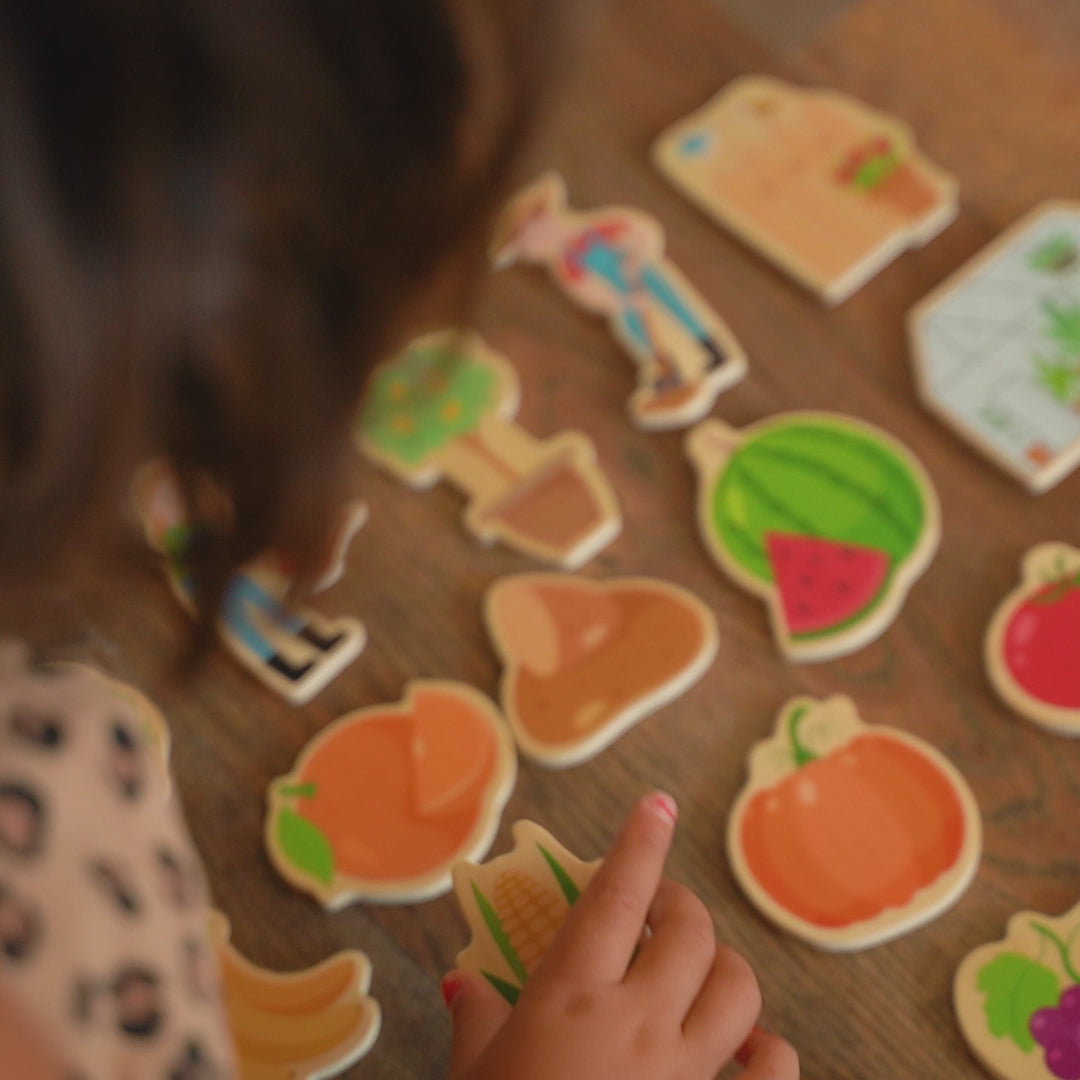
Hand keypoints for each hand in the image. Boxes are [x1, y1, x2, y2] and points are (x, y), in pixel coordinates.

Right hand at [442, 793, 797, 1079]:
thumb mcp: (473, 1073)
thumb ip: (474, 1017)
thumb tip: (462, 981)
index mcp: (572, 996)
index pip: (617, 895)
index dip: (639, 841)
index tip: (658, 803)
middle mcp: (639, 1022)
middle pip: (687, 930)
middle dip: (679, 903)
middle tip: (659, 906)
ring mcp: (685, 1074)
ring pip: (738, 989)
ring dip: (723, 963)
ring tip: (698, 964)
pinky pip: (771, 1074)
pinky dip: (770, 1051)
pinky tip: (754, 1045)